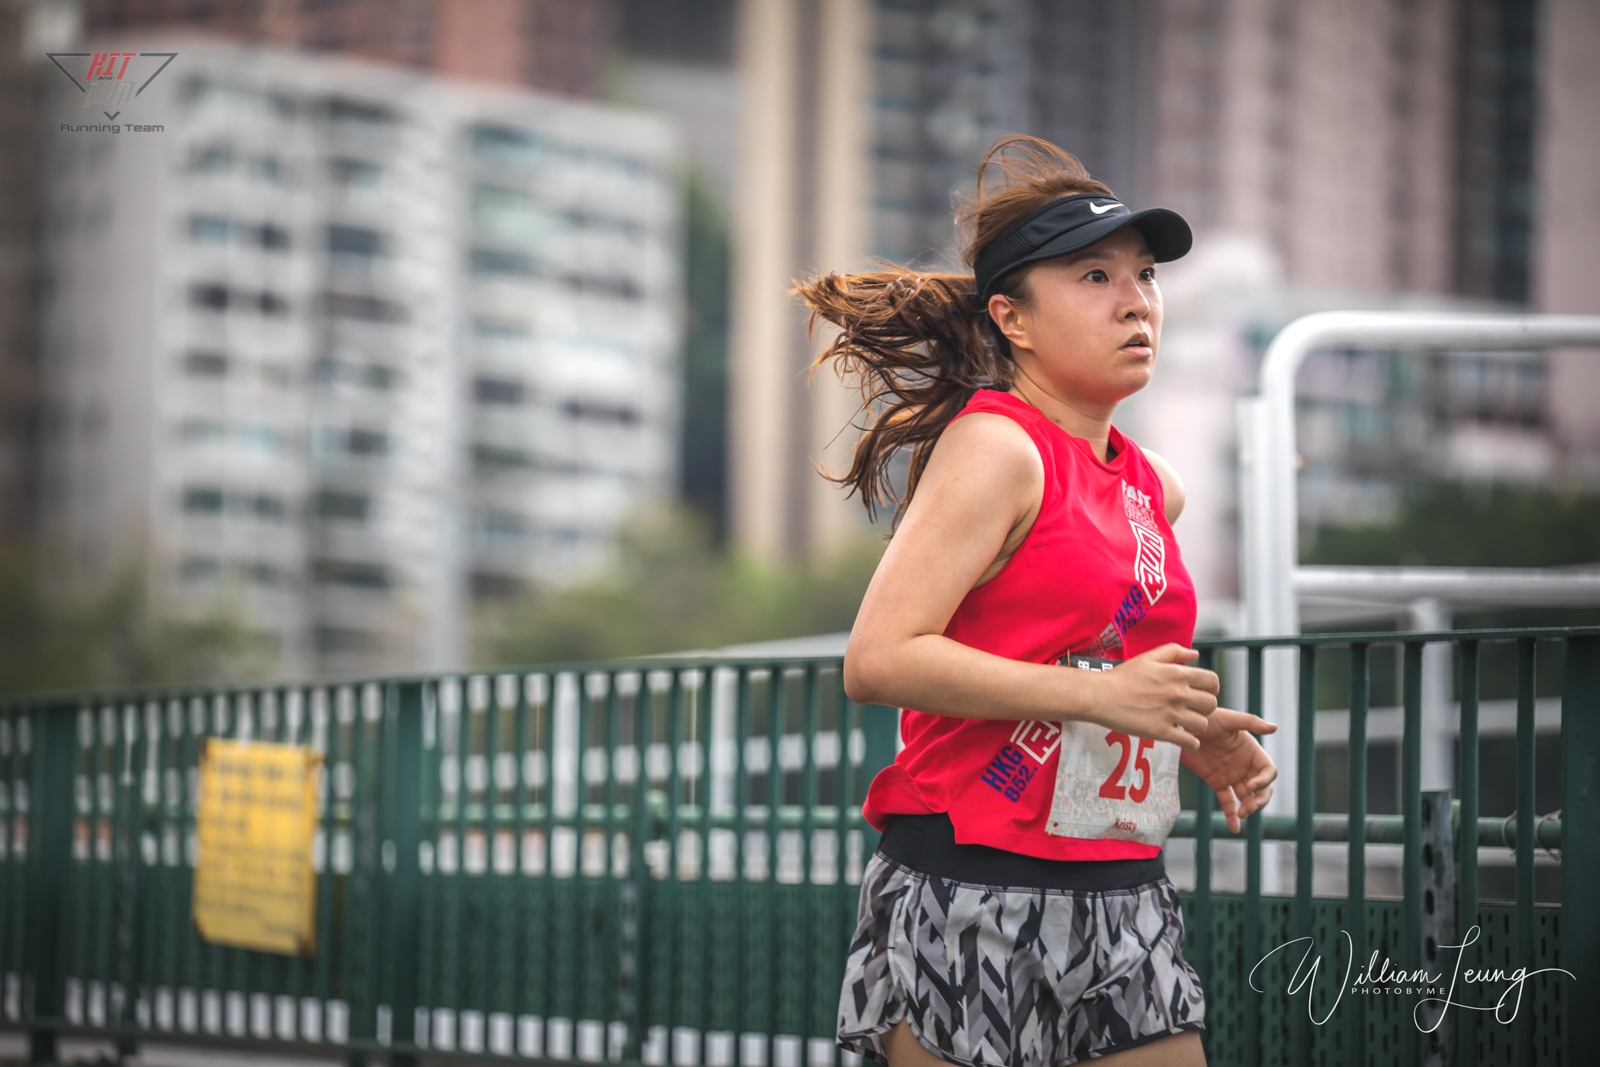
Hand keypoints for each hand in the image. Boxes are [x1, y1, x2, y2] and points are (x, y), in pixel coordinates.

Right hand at [1086, 644, 1218, 751]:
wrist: (1100, 696)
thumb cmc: (1121, 677)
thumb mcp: (1148, 657)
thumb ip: (1174, 652)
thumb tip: (1195, 654)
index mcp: (1176, 673)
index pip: (1212, 681)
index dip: (1212, 688)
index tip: (1203, 692)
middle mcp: (1177, 693)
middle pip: (1211, 704)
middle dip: (1205, 707)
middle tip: (1193, 709)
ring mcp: (1170, 713)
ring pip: (1203, 724)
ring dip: (1197, 726)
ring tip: (1186, 724)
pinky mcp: (1161, 732)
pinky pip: (1189, 742)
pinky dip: (1190, 742)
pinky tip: (1181, 738)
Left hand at [1181, 708, 1278, 832]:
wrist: (1182, 727)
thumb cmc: (1207, 718)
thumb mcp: (1228, 719)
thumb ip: (1250, 722)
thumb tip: (1274, 727)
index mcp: (1252, 752)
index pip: (1268, 771)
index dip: (1264, 781)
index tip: (1251, 784)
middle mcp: (1245, 766)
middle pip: (1263, 789)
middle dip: (1260, 800)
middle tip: (1250, 807)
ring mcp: (1232, 775)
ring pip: (1247, 797)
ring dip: (1248, 808)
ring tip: (1242, 814)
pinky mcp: (1217, 782)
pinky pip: (1228, 802)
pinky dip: (1231, 815)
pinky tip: (1234, 828)